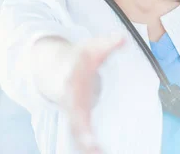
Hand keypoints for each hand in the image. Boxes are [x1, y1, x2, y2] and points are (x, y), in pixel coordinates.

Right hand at [61, 35, 124, 153]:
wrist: (57, 65)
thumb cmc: (80, 57)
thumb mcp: (93, 48)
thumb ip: (107, 44)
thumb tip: (122, 37)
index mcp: (72, 81)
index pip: (74, 95)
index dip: (78, 108)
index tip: (86, 123)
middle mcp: (69, 99)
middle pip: (74, 119)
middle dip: (82, 135)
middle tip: (92, 148)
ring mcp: (72, 111)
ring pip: (77, 132)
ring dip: (86, 145)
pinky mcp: (77, 118)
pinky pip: (81, 136)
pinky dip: (88, 146)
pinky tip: (99, 153)